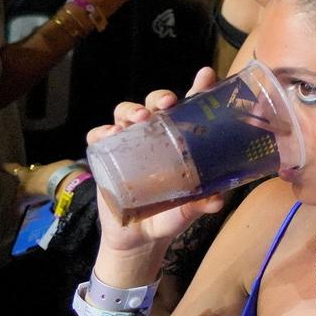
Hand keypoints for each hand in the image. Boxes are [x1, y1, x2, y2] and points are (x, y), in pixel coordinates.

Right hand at [86, 68, 228, 254]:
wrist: (139, 239)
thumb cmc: (171, 216)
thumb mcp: (188, 210)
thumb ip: (202, 203)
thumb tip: (217, 201)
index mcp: (182, 141)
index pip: (190, 109)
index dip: (199, 89)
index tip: (206, 76)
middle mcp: (156, 136)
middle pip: (155, 104)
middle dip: (160, 97)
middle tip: (168, 103)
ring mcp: (129, 144)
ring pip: (126, 112)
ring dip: (131, 109)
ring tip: (139, 118)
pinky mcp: (106, 157)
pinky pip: (99, 136)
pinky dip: (102, 131)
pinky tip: (110, 134)